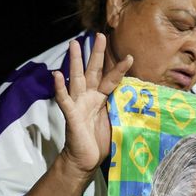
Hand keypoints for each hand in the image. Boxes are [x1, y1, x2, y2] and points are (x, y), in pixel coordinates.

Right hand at [53, 35, 132, 177]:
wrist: (84, 160)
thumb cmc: (100, 142)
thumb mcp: (116, 123)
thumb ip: (122, 110)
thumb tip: (139, 102)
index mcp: (100, 99)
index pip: (111, 80)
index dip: (119, 69)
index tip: (130, 56)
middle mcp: (88, 98)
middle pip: (92, 71)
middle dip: (95, 53)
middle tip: (99, 35)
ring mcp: (78, 105)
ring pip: (76, 79)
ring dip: (74, 62)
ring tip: (74, 44)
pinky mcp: (71, 115)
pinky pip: (64, 100)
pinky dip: (59, 88)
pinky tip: (56, 75)